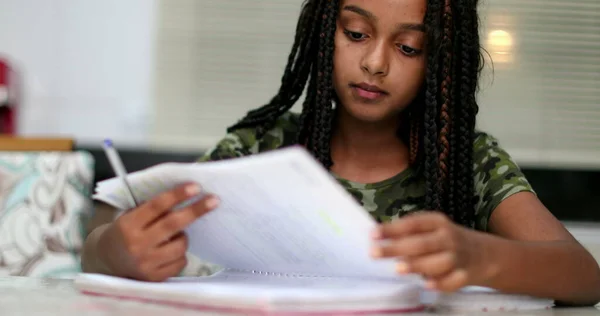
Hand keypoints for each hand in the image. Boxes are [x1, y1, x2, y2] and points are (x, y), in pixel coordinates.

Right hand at [97, 183, 218, 281]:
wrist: (107, 262)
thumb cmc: (125, 232)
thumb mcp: (130, 216)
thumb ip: (152, 209)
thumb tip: (185, 195)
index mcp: (128, 225)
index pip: (156, 206)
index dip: (177, 195)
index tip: (195, 187)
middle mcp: (137, 244)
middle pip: (173, 224)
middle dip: (196, 210)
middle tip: (215, 200)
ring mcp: (146, 263)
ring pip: (180, 245)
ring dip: (183, 237)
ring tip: (172, 236)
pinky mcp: (155, 278)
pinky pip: (180, 262)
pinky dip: (179, 254)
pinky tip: (168, 252)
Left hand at [370, 212, 489, 291]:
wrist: (486, 254)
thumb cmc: (447, 241)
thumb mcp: (432, 229)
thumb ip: (408, 232)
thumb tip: (378, 236)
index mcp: (437, 222)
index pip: (413, 224)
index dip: (392, 229)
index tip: (372, 234)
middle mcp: (448, 238)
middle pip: (421, 243)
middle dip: (397, 248)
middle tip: (375, 253)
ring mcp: (458, 257)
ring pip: (438, 262)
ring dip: (418, 265)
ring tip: (398, 268)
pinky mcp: (466, 275)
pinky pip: (453, 280)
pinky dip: (442, 283)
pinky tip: (427, 284)